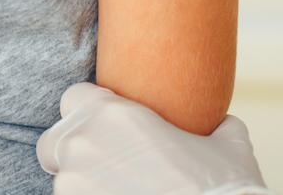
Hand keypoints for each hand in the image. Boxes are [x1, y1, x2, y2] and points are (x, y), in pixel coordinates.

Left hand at [36, 82, 271, 194]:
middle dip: (73, 149)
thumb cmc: (220, 186)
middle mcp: (84, 146)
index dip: (90, 109)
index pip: (74, 96)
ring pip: (62, 180)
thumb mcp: (228, 142)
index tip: (109, 123)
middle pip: (54, 140)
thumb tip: (222, 123)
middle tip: (106, 160)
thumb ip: (216, 125)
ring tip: (121, 190)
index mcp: (113, 115)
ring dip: (83, 183)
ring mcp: (74, 187)